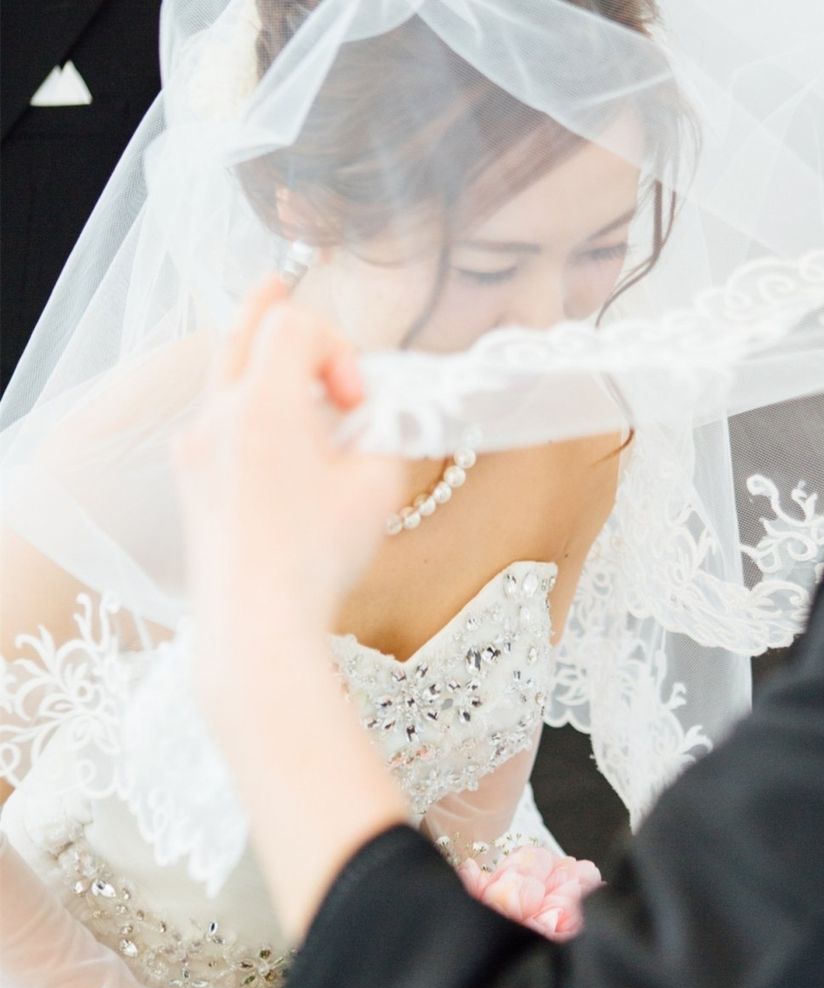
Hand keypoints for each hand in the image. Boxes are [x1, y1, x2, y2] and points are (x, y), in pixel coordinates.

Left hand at [174, 280, 408, 664]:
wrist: (255, 621)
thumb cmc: (317, 558)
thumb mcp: (377, 488)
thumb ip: (385, 437)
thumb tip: (377, 422)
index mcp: (265, 405)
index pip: (296, 326)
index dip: (339, 347)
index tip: (358, 403)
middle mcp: (220, 414)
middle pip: (241, 329)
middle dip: (272, 307)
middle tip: (281, 284)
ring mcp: (197, 447)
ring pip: (223, 373)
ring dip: (261, 364)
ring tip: (285, 368)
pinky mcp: (192, 480)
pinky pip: (215, 418)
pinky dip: (245, 407)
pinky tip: (274, 439)